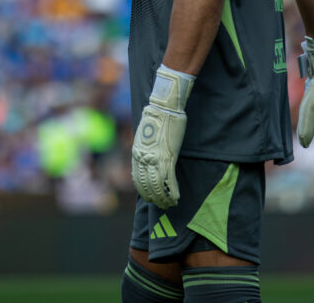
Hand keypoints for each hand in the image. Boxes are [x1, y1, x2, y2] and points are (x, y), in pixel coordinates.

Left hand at [132, 66, 193, 208]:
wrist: (163, 108)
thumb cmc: (156, 117)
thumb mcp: (145, 134)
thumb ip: (146, 147)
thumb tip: (149, 154)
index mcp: (137, 153)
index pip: (137, 178)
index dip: (144, 190)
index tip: (150, 198)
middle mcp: (143, 158)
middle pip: (147, 185)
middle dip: (154, 198)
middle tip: (161, 205)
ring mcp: (155, 159)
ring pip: (157, 185)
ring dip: (164, 197)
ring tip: (170, 204)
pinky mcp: (168, 157)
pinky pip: (169, 180)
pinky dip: (172, 191)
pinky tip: (176, 198)